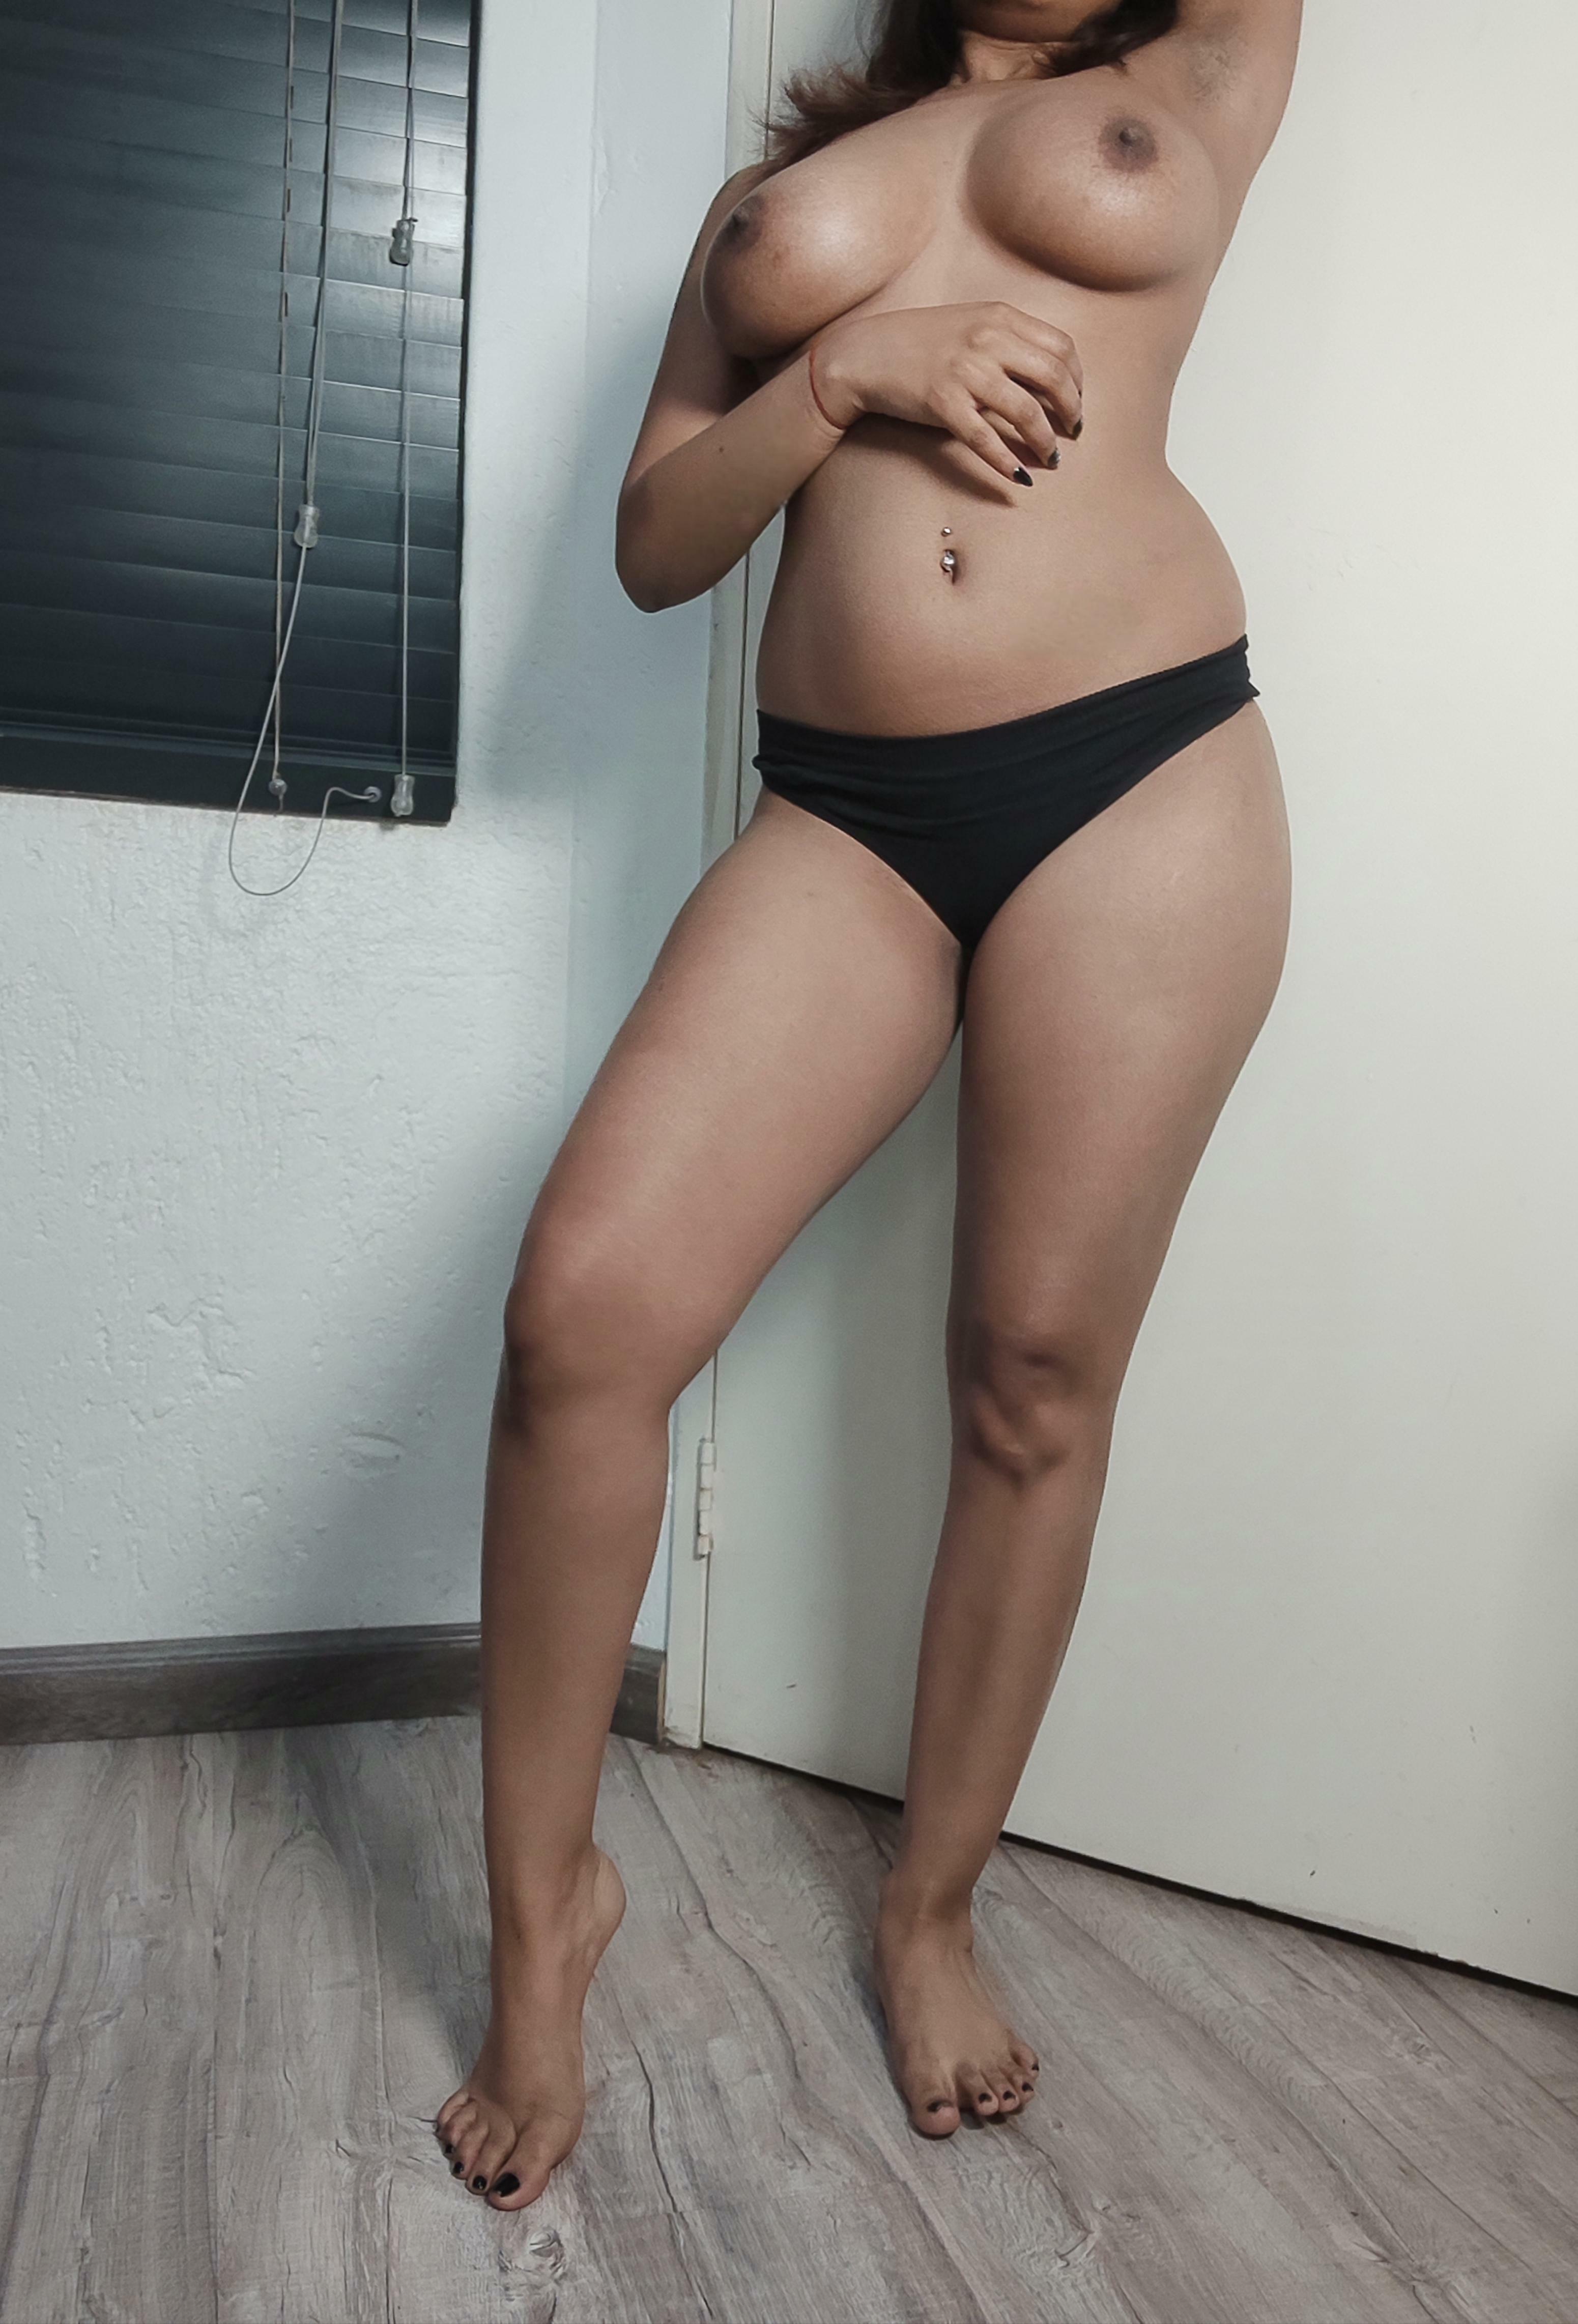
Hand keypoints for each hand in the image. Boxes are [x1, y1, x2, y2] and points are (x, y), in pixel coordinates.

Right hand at [809, 302, 1083, 484]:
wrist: (865, 354)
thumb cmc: (919, 344)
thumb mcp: (970, 324)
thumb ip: (1008, 341)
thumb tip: (1049, 377)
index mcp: (999, 317)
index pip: (1061, 348)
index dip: (1077, 380)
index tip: (1075, 403)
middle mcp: (987, 339)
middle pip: (1053, 378)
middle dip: (1071, 412)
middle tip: (1072, 434)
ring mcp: (965, 371)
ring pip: (1026, 412)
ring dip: (1045, 442)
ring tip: (1050, 458)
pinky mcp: (942, 402)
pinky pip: (985, 438)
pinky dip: (1006, 462)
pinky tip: (1018, 478)